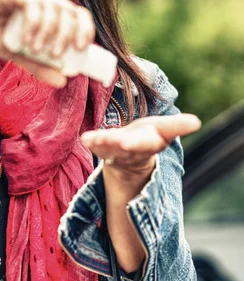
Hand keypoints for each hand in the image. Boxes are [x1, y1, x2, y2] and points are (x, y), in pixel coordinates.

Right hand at [0, 0, 94, 87]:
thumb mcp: (21, 57)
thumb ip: (40, 67)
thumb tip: (63, 81)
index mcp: (50, 12)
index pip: (77, 15)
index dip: (85, 29)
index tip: (81, 49)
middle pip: (69, 10)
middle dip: (68, 33)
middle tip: (58, 55)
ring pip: (53, 6)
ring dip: (49, 31)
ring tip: (36, 50)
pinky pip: (32, 3)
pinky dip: (33, 23)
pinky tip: (25, 40)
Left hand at [81, 113, 201, 176]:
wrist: (129, 158)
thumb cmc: (149, 137)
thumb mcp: (164, 130)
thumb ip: (177, 127)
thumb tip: (196, 122)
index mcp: (152, 142)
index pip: (154, 141)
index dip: (152, 139)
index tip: (148, 137)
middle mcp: (135, 149)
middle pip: (132, 147)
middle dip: (129, 145)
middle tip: (124, 142)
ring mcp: (118, 151)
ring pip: (112, 148)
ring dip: (104, 143)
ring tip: (93, 139)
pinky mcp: (103, 149)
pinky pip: (97, 145)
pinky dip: (92, 142)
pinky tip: (85, 138)